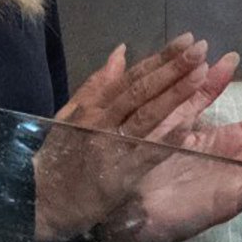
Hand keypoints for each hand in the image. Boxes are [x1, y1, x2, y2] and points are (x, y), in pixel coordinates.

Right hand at [34, 38, 227, 241]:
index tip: (187, 40)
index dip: (160, 58)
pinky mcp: (121, 174)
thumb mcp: (71, 116)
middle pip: (141, 91)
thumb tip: (121, 52)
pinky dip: (168, 137)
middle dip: (172, 68)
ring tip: (201, 72)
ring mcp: (112, 147)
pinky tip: (189, 123)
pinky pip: (148, 153)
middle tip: (200, 47)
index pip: (131, 77)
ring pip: (147, 116)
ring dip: (175, 94)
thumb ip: (97, 85)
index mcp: (93, 107)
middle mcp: (102, 122)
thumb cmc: (60, 156)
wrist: (41, 201)